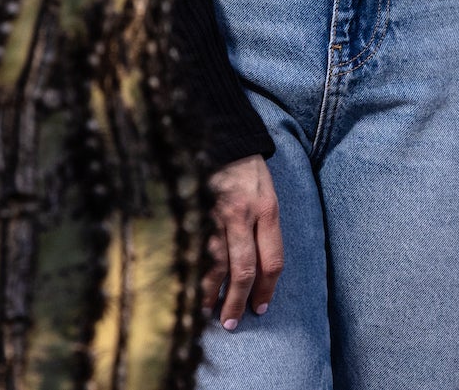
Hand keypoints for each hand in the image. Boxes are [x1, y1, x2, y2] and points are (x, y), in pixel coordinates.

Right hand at [204, 155, 283, 329]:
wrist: (218, 135)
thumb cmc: (245, 168)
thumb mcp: (267, 192)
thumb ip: (264, 226)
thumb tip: (258, 267)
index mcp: (267, 210)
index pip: (271, 260)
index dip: (266, 289)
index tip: (260, 308)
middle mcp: (242, 216)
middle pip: (243, 271)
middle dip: (237, 302)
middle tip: (232, 322)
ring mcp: (214, 216)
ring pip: (214, 267)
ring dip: (211, 295)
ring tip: (208, 313)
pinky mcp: (191, 214)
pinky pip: (192, 253)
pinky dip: (190, 275)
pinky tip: (187, 290)